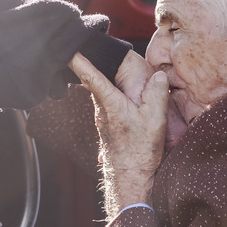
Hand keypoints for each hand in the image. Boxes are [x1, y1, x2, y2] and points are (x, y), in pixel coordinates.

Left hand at [70, 53, 167, 214]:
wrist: (129, 179)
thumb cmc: (141, 152)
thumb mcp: (155, 122)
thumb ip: (157, 95)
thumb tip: (158, 75)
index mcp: (112, 104)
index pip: (91, 77)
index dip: (79, 60)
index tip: (68, 47)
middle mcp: (102, 109)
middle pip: (93, 81)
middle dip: (92, 63)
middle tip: (93, 47)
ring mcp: (102, 119)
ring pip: (101, 93)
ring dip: (104, 80)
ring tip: (113, 68)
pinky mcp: (107, 126)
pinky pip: (107, 103)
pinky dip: (112, 95)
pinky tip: (125, 97)